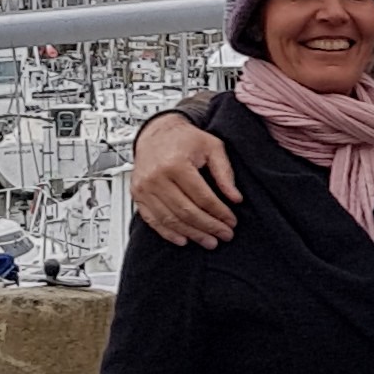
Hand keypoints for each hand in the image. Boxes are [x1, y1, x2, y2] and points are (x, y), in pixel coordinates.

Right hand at [130, 111, 240, 244]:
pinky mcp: (138, 195)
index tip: (231, 221)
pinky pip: (152, 220)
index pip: (202, 197)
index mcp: (176, 164)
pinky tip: (184, 239)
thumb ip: (225, 172)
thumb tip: (235, 198)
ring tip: (209, 241)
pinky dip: (168, 233)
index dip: (219, 212)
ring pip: (170, 219)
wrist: (156, 132)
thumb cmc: (184, 138)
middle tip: (224, 235)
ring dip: (192, 234)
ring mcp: (144, 188)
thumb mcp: (212, 146)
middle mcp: (157, 177)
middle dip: (208, 227)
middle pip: (186, 211)